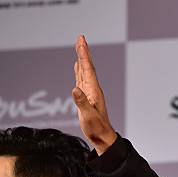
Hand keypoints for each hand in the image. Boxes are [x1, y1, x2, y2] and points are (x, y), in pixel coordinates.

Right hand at [73, 35, 116, 154]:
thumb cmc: (96, 128)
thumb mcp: (88, 116)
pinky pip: (81, 79)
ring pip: (84, 71)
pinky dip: (79, 70)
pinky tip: (77, 65)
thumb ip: (82, 103)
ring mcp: (90, 92)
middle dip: (83, 52)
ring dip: (82, 58)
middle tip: (81, 38)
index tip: (81, 41)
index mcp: (93, 91)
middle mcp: (92, 89)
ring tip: (79, 47)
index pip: (88, 69)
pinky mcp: (86, 97)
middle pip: (87, 67)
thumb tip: (75, 89)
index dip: (84, 55)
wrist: (102, 137)